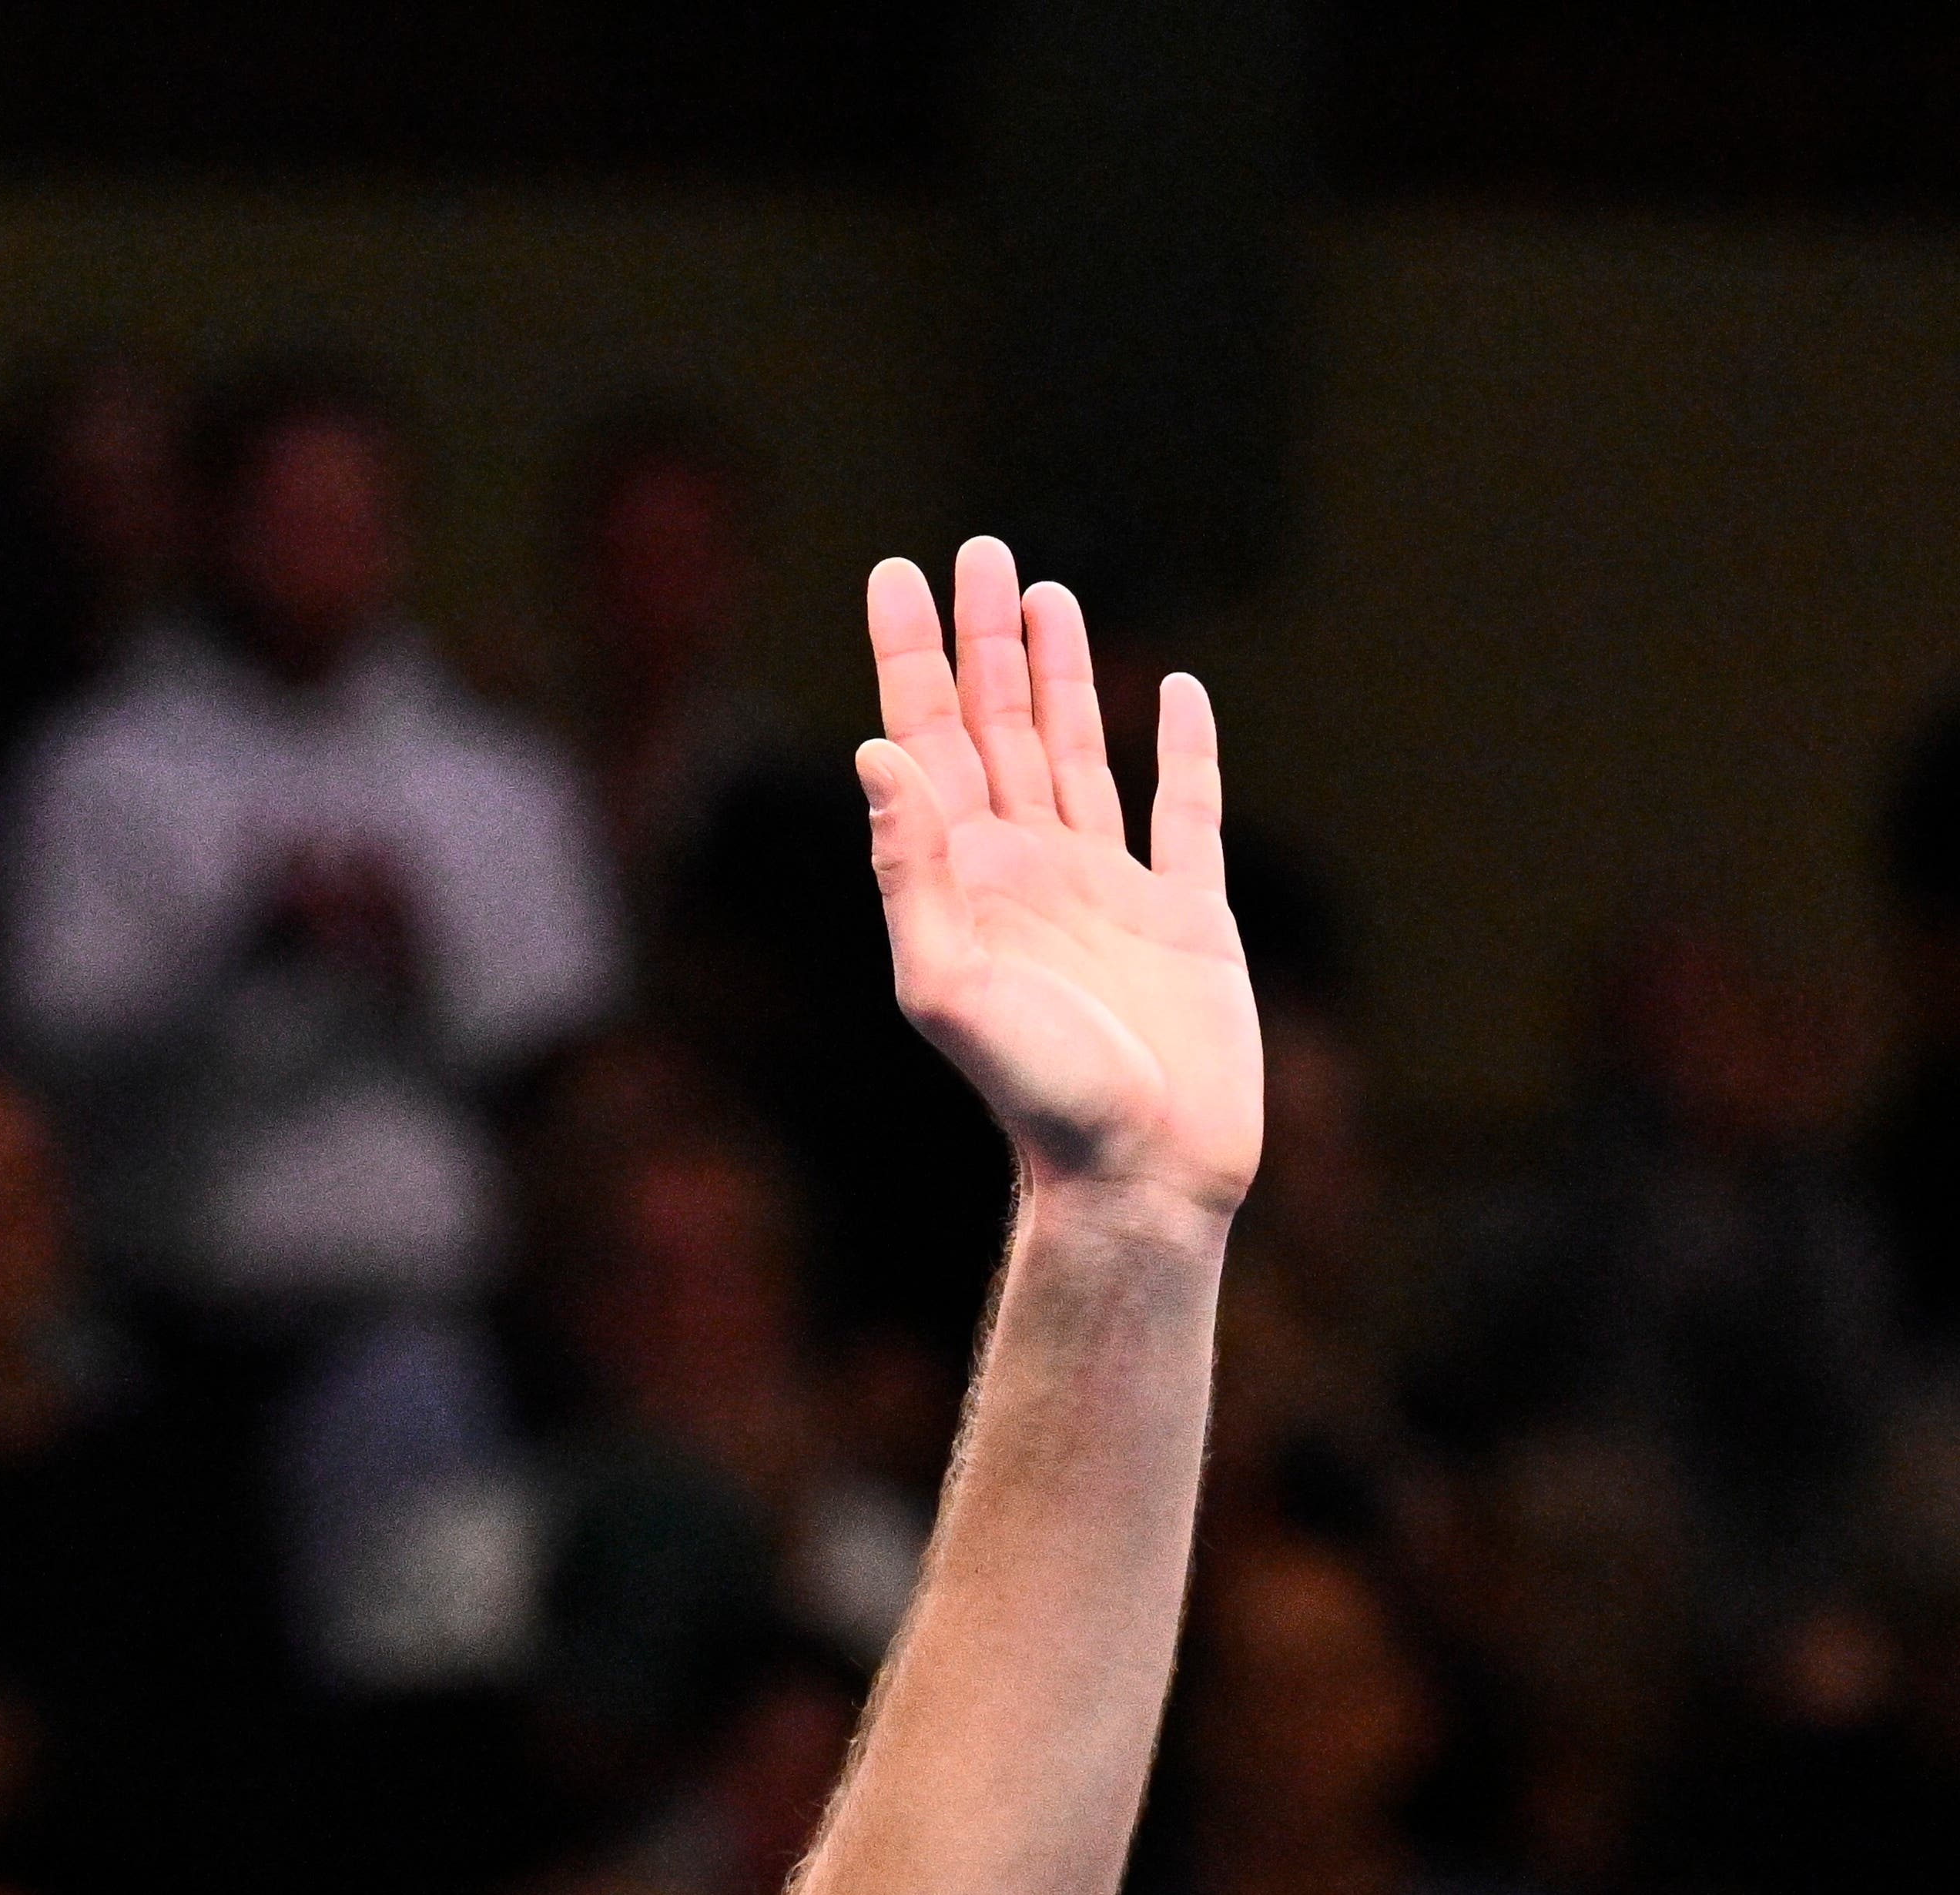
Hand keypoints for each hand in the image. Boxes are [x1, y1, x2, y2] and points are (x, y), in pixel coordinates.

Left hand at [862, 540, 1260, 1223]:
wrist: (1136, 1175)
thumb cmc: (1036, 1096)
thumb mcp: (946, 985)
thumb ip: (909, 873)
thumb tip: (876, 755)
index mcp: (965, 881)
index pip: (927, 742)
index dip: (912, 658)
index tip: (897, 576)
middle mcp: (1028, 872)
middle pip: (998, 726)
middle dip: (983, 639)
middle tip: (973, 549)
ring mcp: (1108, 890)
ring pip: (1077, 752)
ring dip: (1060, 673)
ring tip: (1044, 592)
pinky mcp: (1188, 917)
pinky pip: (1182, 814)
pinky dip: (1181, 752)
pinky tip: (1174, 697)